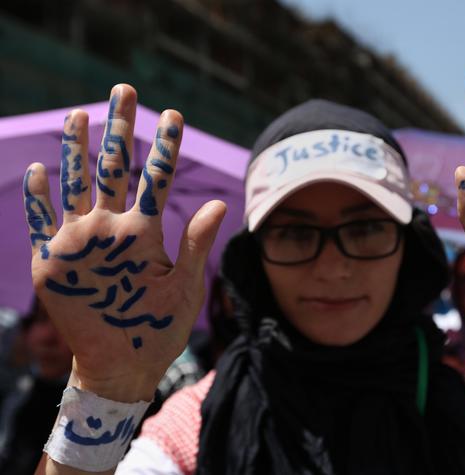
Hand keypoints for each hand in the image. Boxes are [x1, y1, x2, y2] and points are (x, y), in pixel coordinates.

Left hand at [23, 84, 225, 400]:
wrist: (112, 370)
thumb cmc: (157, 330)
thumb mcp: (187, 290)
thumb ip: (197, 244)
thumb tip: (218, 205)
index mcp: (141, 237)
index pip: (157, 178)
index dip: (167, 144)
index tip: (173, 114)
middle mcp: (103, 232)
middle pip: (113, 168)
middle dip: (121, 126)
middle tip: (124, 90)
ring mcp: (70, 245)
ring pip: (72, 184)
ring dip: (76, 146)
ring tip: (78, 114)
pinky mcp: (47, 263)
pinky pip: (37, 221)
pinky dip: (38, 195)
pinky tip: (40, 168)